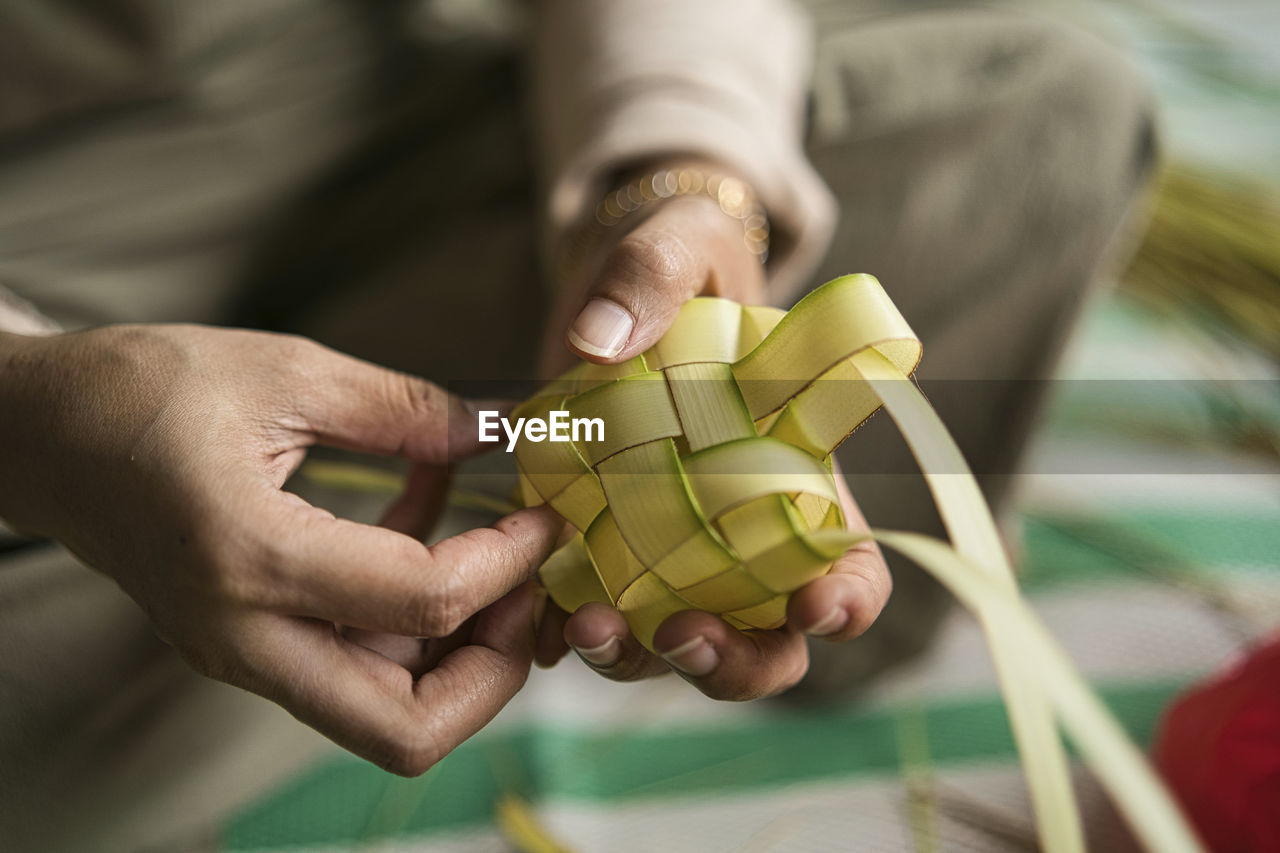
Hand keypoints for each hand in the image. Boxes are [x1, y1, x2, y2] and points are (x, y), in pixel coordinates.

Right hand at [0, 325, 559, 773]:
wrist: (43, 435)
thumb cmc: (140, 392)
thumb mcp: (283, 371)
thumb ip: (401, 407)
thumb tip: (495, 432)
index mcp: (252, 557)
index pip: (425, 603)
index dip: (509, 564)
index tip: (543, 517)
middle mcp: (245, 634)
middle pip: (405, 731)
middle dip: (494, 671)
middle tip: (526, 589)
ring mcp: (243, 653)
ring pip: (384, 714)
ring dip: (460, 655)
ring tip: (495, 560)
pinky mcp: (248, 645)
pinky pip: (354, 667)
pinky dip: (412, 624)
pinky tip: (430, 528)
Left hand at [536, 159, 891, 699]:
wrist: (610, 287)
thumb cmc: (677, 260)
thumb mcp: (680, 240)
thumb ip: (651, 272)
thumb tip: (599, 339)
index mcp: (798, 473)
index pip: (852, 563)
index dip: (847, 601)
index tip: (816, 606)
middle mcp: (743, 534)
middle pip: (768, 639)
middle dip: (735, 660)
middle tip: (683, 635)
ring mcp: (671, 552)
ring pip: (678, 645)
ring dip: (641, 658)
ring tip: (589, 627)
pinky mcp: (602, 548)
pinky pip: (598, 613)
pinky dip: (571, 632)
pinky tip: (540, 620)